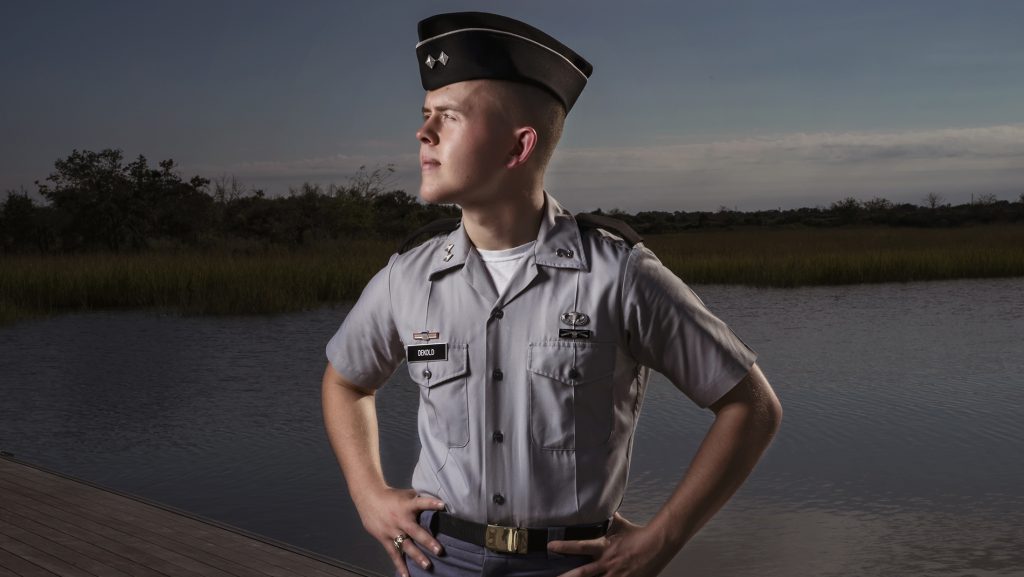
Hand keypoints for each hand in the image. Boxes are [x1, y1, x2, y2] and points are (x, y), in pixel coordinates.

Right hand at [354, 486, 446, 576]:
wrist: (368, 497)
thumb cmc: (391, 496)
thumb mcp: (406, 495)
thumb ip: (419, 500)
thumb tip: (437, 502)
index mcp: (407, 505)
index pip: (421, 502)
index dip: (431, 503)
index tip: (443, 505)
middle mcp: (400, 519)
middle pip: (415, 531)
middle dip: (427, 541)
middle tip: (439, 550)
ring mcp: (392, 530)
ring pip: (405, 545)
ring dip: (416, 556)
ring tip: (427, 565)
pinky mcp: (384, 539)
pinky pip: (393, 553)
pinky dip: (399, 565)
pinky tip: (406, 576)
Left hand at [548, 512, 673, 576]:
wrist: (658, 544)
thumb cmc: (639, 535)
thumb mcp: (621, 526)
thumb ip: (611, 520)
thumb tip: (607, 509)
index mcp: (603, 547)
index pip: (579, 545)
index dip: (564, 546)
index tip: (550, 546)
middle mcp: (606, 563)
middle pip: (582, 573)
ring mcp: (615, 575)